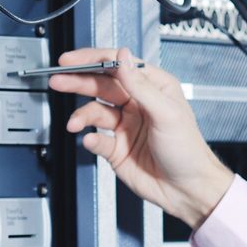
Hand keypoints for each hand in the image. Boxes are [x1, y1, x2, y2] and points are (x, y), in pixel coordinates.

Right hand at [47, 47, 233, 229]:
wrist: (188, 190)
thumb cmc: (188, 151)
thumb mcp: (166, 112)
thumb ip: (140, 84)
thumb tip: (123, 56)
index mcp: (153, 88)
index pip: (119, 66)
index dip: (93, 60)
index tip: (72, 60)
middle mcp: (137, 104)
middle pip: (101, 85)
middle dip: (78, 82)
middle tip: (58, 80)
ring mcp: (125, 126)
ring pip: (94, 112)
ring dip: (82, 115)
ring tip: (74, 122)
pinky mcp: (116, 148)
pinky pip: (97, 140)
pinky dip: (91, 140)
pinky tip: (91, 141)